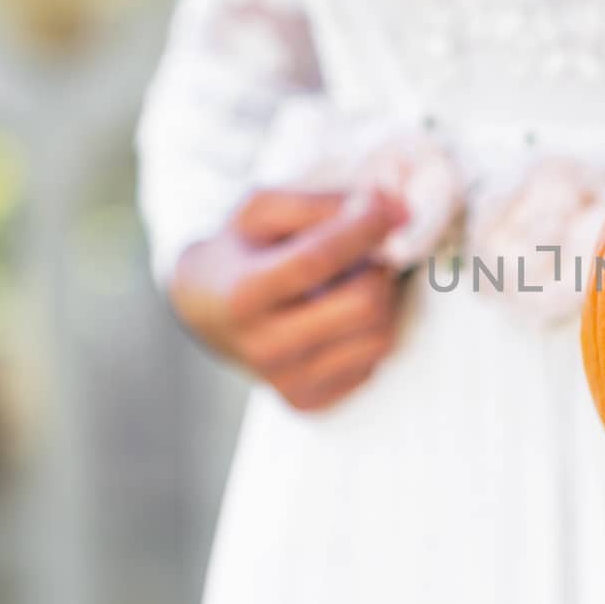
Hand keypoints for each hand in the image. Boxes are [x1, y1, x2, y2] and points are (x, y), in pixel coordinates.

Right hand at [169, 187, 406, 411]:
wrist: (206, 310)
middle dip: (378, 267)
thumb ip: (324, 203)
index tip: (386, 209)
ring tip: (351, 282)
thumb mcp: (262, 211)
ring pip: (379, 337)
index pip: (318, 260)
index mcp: (244, 294)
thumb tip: (398, 210)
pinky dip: (367, 331)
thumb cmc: (241, 250)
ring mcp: (287, 382)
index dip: (363, 229)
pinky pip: (372, 362)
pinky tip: (340, 315)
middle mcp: (264, 348)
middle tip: (367, 251)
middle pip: (364, 304)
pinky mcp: (310, 400)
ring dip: (380, 300)